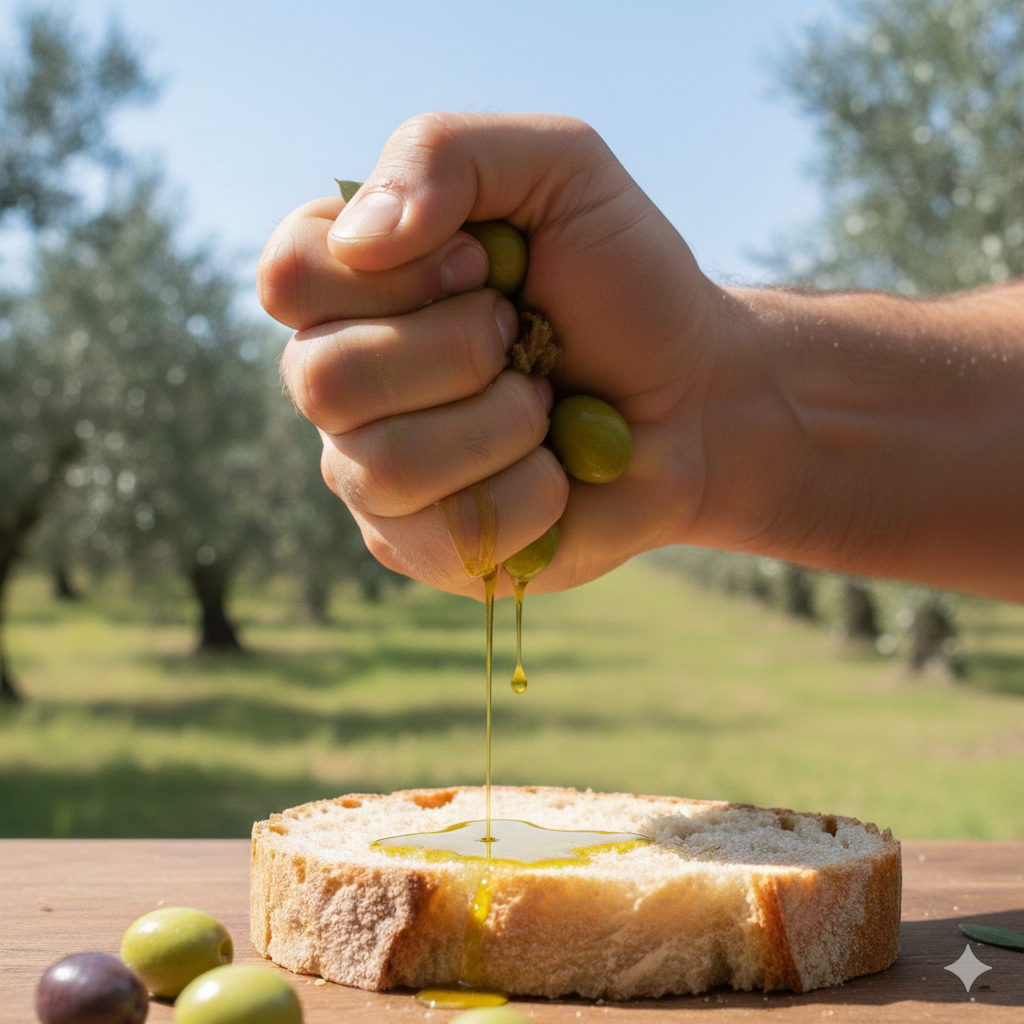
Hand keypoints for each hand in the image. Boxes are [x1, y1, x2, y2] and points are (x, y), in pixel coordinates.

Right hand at [260, 112, 715, 598]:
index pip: (288, 277)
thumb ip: (446, 154)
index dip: (397, 275)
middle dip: (460, 352)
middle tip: (525, 339)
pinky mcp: (421, 548)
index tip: (489, 267)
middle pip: (323, 380)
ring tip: (543, 408)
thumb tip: (361, 238)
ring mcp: (371, 474)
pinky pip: (449, 535)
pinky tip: (556, 472)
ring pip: (383, 467)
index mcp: (353, 285)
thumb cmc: (624, 283)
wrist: (697, 397)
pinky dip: (533, 494)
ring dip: (500, 426)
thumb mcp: (560, 169)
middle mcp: (340, 381)